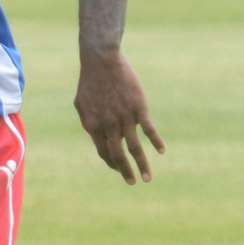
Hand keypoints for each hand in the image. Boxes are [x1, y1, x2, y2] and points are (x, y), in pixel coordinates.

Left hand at [74, 50, 164, 184]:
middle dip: (125, 171)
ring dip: (141, 165)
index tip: (119, 170)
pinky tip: (161, 151)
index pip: (104, 152)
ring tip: (147, 178)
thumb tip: (94, 136)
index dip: (112, 163)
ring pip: (134, 147)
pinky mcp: (138, 108)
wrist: (101, 61)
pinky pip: (149, 130)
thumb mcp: (82, 105)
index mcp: (93, 126)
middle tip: (132, 183)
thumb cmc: (90, 82)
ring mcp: (124, 117)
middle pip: (118, 155)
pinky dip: (155, 142)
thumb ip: (89, 122)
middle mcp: (108, 125)